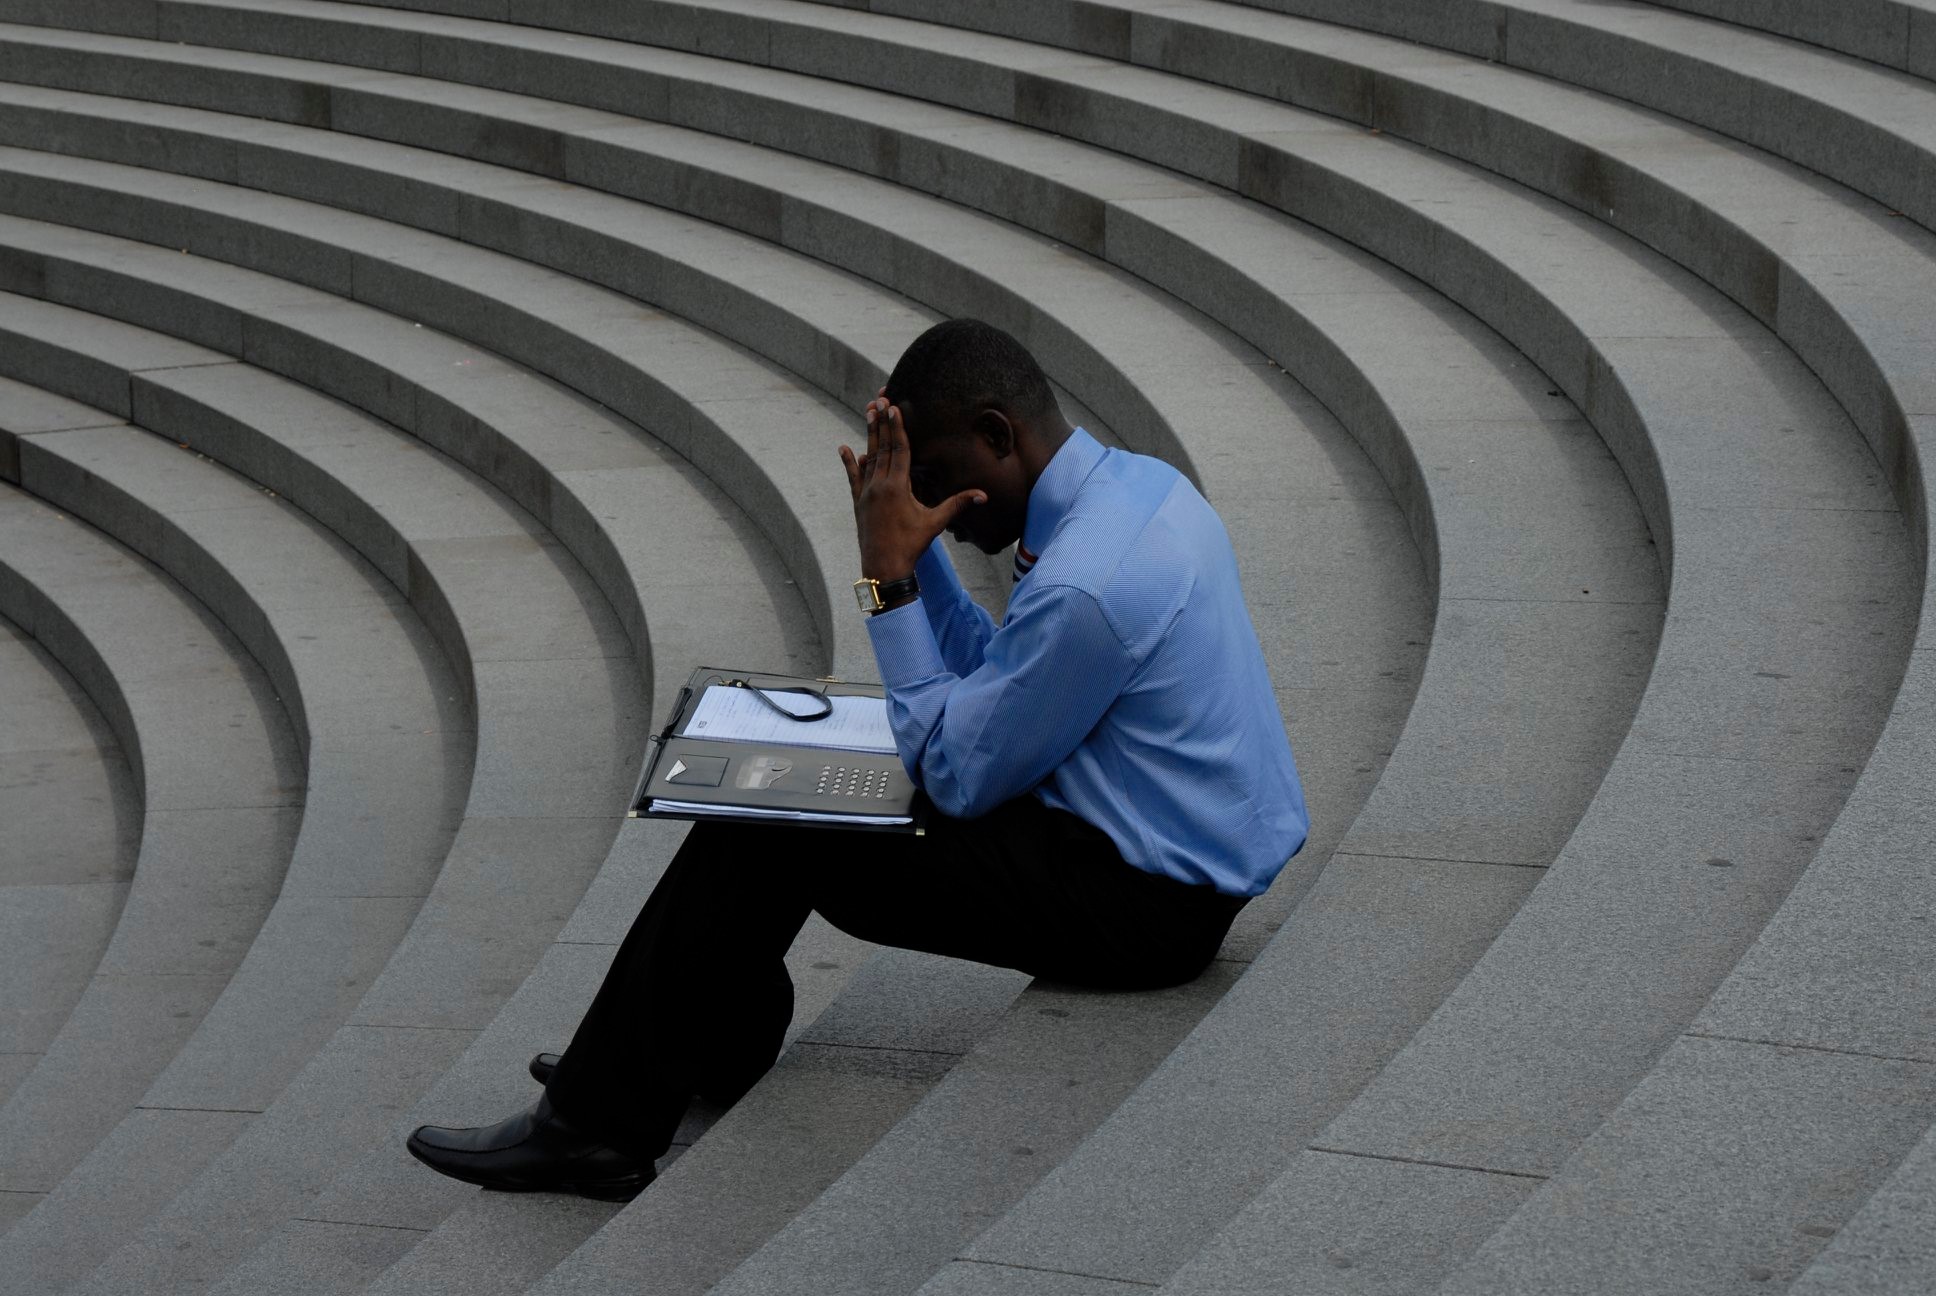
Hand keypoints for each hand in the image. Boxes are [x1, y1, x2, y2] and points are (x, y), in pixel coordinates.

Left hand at [839, 392, 983, 581]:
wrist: (883, 568)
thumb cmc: (911, 545)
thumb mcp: (935, 523)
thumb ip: (957, 504)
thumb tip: (983, 495)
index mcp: (897, 487)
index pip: (898, 449)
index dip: (897, 426)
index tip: (892, 406)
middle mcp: (879, 485)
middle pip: (882, 447)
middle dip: (881, 422)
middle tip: (878, 398)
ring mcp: (866, 493)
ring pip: (868, 457)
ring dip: (869, 435)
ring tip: (868, 413)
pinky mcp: (859, 503)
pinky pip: (854, 478)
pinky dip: (850, 463)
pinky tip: (846, 449)